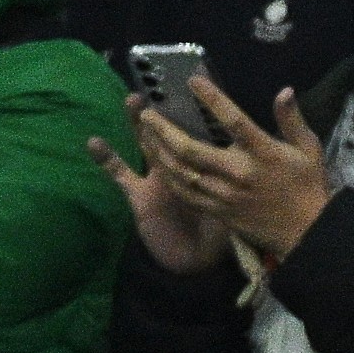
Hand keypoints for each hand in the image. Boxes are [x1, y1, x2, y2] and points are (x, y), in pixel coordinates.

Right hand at [90, 103, 232, 276]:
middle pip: (170, 136)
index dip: (197, 116)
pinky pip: (121, 175)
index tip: (195, 88)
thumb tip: (259, 160)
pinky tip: (94, 142)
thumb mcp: (240, 205)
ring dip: (139, 126)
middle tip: (160, 89)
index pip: (201, 137)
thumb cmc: (220, 236)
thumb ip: (245, 182)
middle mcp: (181, 169)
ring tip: (133, 101)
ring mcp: (157, 180)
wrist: (196, 265)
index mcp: (205, 170)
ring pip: (147, 147)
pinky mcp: (138, 196)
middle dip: (164, 114)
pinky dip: (108, 160)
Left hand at [135, 81, 335, 264]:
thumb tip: (284, 91)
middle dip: (164, 130)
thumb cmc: (307, 188)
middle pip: (191, 150)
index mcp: (262, 153)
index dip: (212, 99)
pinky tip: (158, 163)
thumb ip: (292, 120)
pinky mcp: (218, 211)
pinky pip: (185, 194)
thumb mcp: (308, 150)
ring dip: (158, 152)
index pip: (234, 121)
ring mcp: (224, 195)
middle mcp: (238, 173)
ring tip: (144, 134)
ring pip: (181, 172)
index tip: (193, 81)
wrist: (307, 234)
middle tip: (147, 114)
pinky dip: (168, 177)